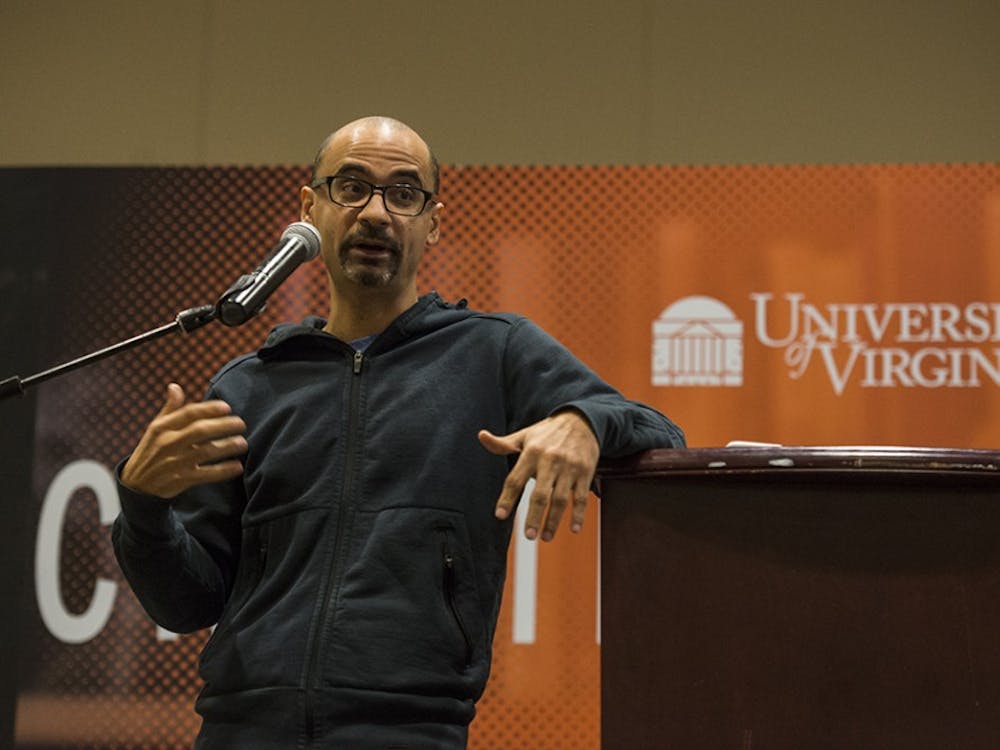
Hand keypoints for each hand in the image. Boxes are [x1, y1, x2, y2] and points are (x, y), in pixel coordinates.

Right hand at [121, 383, 247, 498]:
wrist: (136, 485)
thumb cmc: (151, 451)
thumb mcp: (155, 428)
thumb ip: (170, 409)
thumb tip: (175, 386)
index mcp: (162, 428)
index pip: (189, 413)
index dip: (209, 409)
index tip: (227, 407)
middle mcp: (168, 443)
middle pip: (200, 431)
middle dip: (224, 426)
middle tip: (241, 424)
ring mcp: (175, 462)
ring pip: (206, 452)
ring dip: (227, 446)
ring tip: (243, 443)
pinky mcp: (180, 480)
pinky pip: (206, 474)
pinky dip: (223, 471)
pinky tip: (238, 466)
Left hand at [478, 410, 598, 540]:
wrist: (582, 419)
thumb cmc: (548, 432)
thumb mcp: (525, 435)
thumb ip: (503, 443)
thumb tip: (481, 436)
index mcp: (532, 452)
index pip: (516, 479)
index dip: (507, 498)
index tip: (500, 515)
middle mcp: (550, 461)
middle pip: (540, 494)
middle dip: (534, 516)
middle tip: (528, 536)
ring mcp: (569, 468)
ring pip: (561, 499)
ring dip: (553, 520)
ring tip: (545, 537)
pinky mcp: (585, 472)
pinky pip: (581, 497)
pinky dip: (578, 514)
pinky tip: (573, 529)